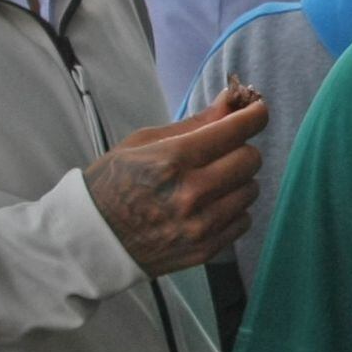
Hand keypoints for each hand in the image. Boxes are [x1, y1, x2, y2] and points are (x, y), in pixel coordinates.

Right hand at [84, 88, 267, 275]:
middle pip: (250, 160)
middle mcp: (191, 193)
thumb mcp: (144, 142)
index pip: (235, 131)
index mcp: (173, 159)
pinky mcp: (205, 250)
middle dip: (241, 148)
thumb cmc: (114, 183)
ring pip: (251, 190)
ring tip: (212, 181)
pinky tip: (210, 206)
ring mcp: (200, 225)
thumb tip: (231, 101)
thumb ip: (194, 123)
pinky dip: (233, 209)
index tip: (257, 110)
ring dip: (238, 180)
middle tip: (223, 150)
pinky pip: (243, 220)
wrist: (94, 239)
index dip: (254, 115)